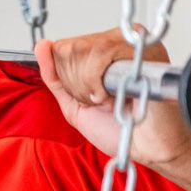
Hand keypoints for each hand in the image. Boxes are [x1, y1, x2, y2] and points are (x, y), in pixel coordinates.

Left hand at [37, 31, 190, 168]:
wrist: (149, 147)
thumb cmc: (120, 128)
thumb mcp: (75, 103)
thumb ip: (55, 76)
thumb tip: (41, 46)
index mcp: (108, 50)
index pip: (66, 47)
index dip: (70, 77)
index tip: (90, 96)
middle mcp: (121, 42)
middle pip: (72, 47)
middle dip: (78, 83)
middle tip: (102, 100)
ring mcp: (133, 45)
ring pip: (84, 48)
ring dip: (89, 85)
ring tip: (111, 99)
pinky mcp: (142, 52)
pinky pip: (101, 53)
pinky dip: (98, 82)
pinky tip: (114, 96)